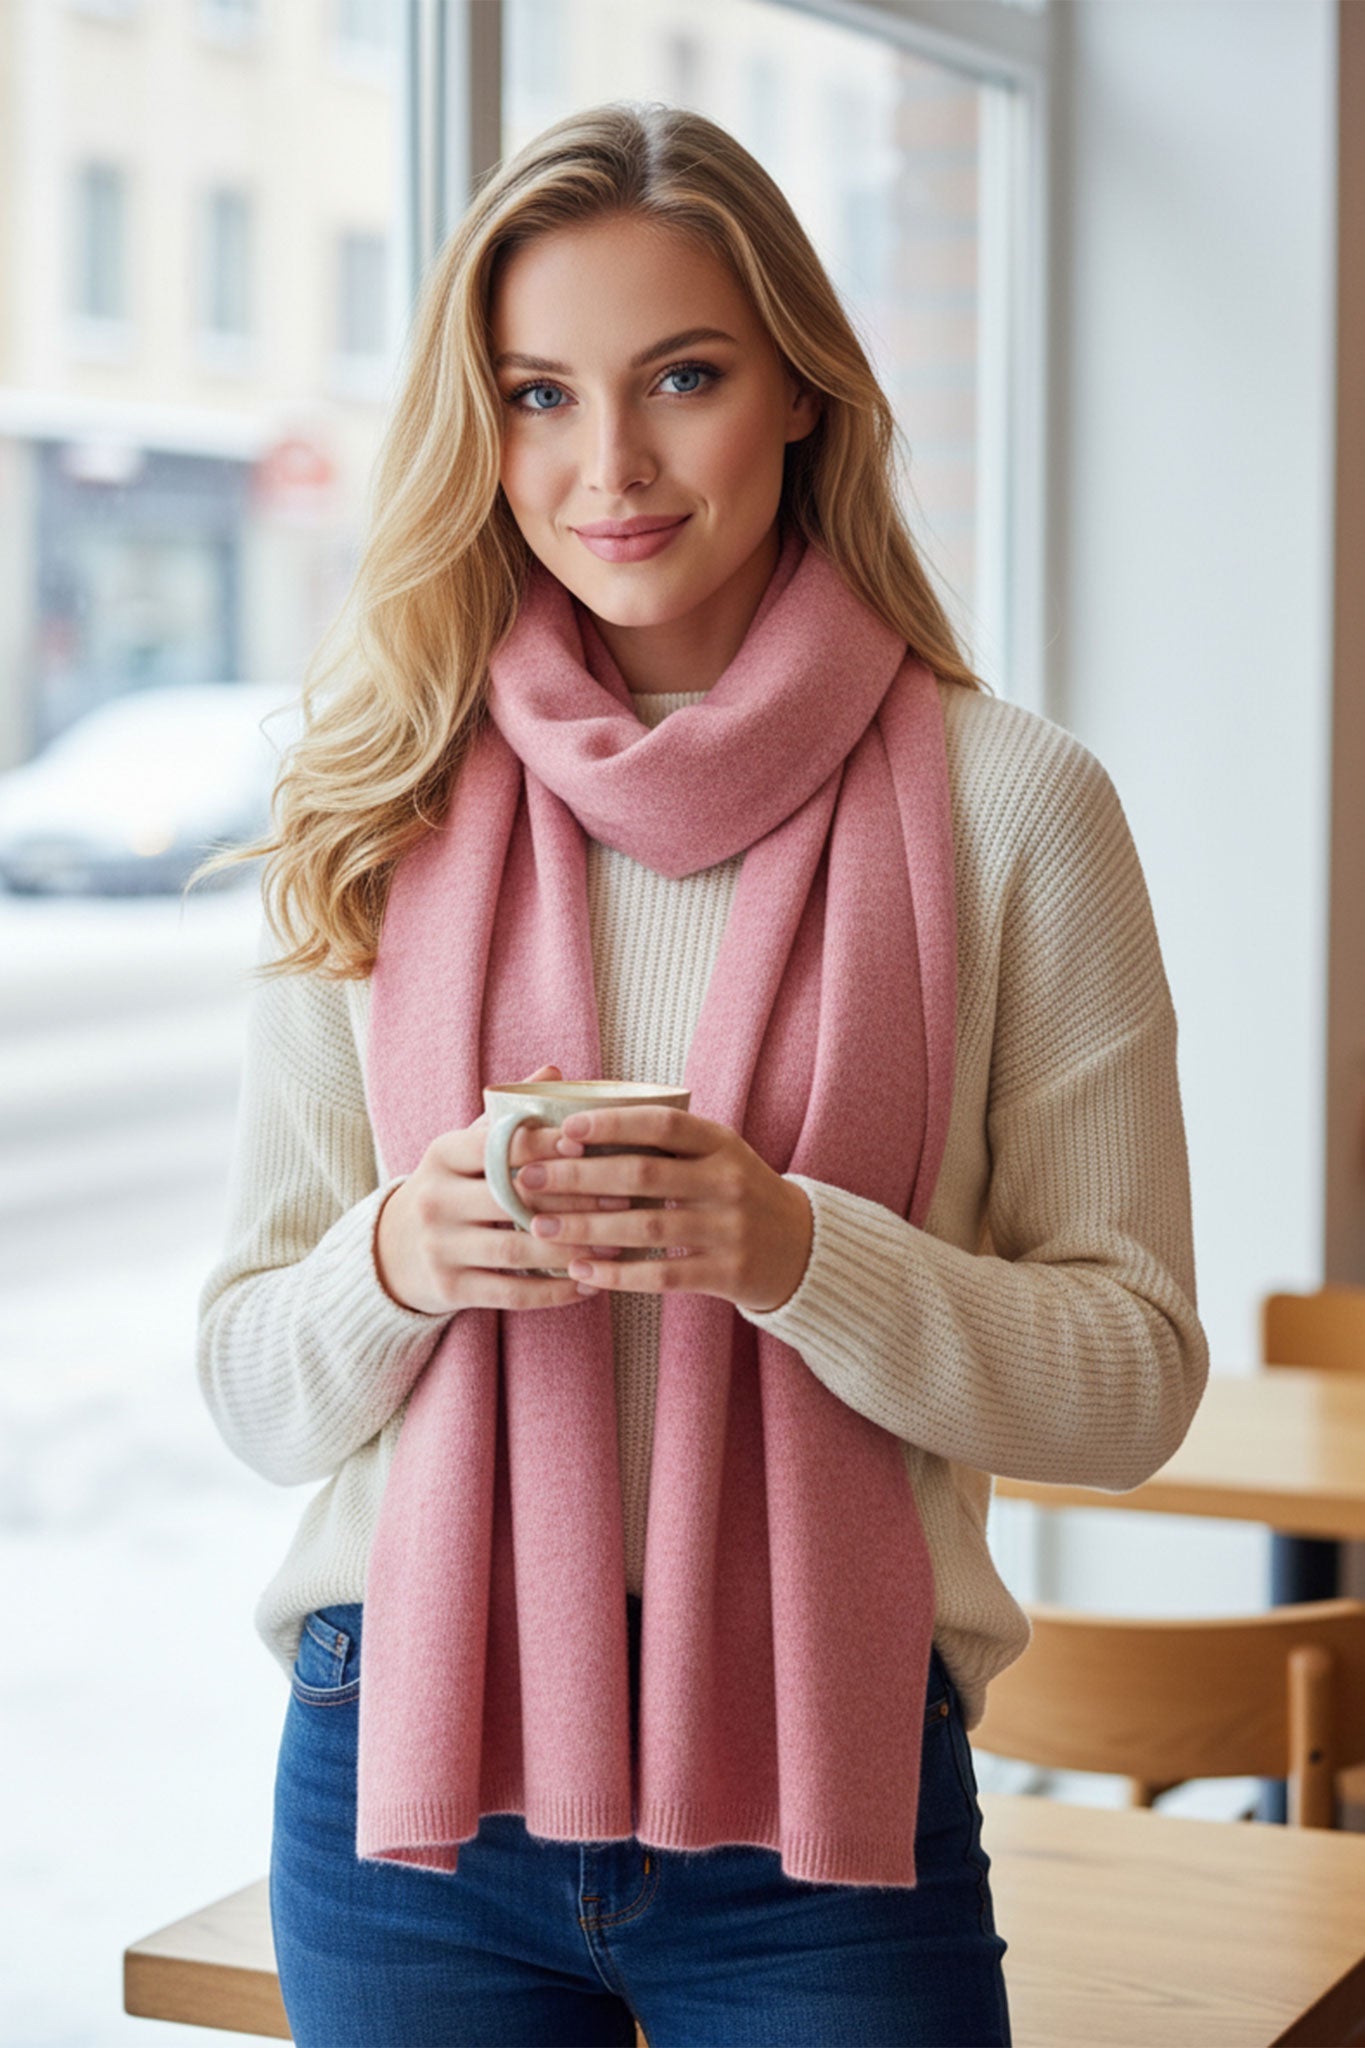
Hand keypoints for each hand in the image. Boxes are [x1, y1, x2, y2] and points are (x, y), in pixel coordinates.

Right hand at [373, 1065, 636, 1314]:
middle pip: (511, 1198)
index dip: (544, 1143)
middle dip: (572, 1200)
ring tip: (615, 1246)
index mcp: (442, 1155)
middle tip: (622, 1200)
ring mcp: (439, 1248)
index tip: (589, 1145)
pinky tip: (588, 1283)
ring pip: (515, 1250)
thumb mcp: (466, 1149)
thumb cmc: (450, 1188)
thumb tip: (554, 1072)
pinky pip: (511, 1293)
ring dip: (571, 1249)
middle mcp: (435, 1200)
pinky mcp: (449, 1289)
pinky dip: (553, 1291)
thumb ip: (508, 1116)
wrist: (392, 1251)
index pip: (497, 1145)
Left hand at [509, 1103, 814, 1314]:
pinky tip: (580, 1270)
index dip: (612, 1124)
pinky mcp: (726, 1273)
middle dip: (579, 1177)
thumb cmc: (736, 1192)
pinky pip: (662, 1275)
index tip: (564, 1128)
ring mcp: (728, 1229)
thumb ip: (664, 1141)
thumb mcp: (715, 1154)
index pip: (662, 1124)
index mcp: (721, 1142)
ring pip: (645, 1227)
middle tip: (528, 1178)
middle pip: (643, 1175)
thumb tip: (576, 1128)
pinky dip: (617, 1274)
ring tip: (540, 1226)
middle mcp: (727, 1181)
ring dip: (586, 1228)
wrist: (800, 1247)